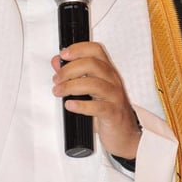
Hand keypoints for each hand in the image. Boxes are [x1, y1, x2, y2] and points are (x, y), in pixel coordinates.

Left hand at [51, 42, 140, 159]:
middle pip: (92, 64)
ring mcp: (115, 96)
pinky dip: (81, 105)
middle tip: (57, 79)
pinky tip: (70, 105)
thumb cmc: (108, 108)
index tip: (64, 54)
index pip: (96, 50)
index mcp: (107, 71)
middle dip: (69, 69)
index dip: (78, 49)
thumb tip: (57, 62)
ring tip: (59, 91)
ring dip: (71, 86)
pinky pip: (98, 107)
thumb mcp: (90, 88)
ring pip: (94, 84)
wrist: (125, 133)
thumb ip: (74, 73)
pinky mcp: (113, 113)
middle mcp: (113, 80)